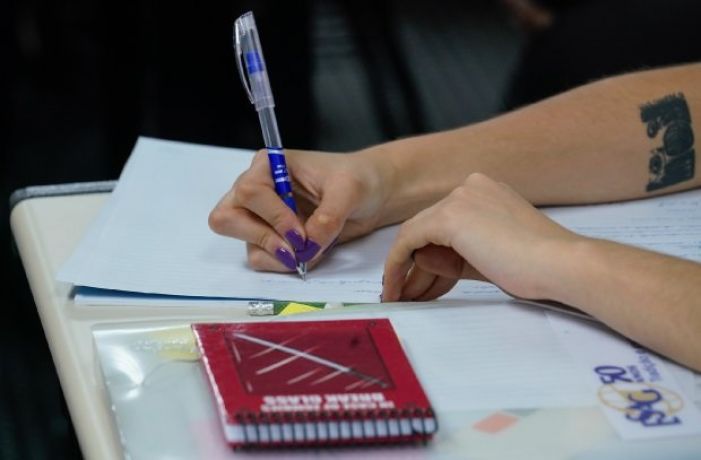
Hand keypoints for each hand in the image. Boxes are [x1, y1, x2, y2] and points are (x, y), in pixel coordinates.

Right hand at [209, 149, 389, 271]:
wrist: (371, 196)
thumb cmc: (357, 179)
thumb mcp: (349, 190)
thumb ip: (328, 217)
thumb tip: (308, 245)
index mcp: (268, 165)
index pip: (250, 192)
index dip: (272, 217)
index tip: (301, 233)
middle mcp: (257, 190)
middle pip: (228, 219)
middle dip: (263, 238)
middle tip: (295, 249)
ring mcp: (261, 218)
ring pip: (247, 244)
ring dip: (278, 256)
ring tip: (311, 250)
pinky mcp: (271, 240)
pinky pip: (262, 260)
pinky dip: (284, 264)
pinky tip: (310, 253)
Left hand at [382, 173, 580, 301]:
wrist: (560, 265)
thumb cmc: (538, 267)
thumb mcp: (487, 257)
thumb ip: (455, 255)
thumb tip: (421, 261)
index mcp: (486, 193)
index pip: (444, 223)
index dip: (427, 254)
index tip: (418, 282)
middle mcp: (470, 187)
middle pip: (427, 228)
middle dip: (412, 265)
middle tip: (403, 294)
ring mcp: (459, 199)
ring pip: (415, 234)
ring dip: (403, 268)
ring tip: (397, 297)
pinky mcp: (449, 217)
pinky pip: (409, 240)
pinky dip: (397, 265)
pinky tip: (395, 288)